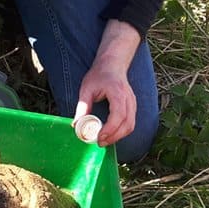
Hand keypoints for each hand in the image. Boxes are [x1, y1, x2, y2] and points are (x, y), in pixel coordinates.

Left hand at [74, 19, 140, 146]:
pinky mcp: (132, 107)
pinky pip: (130, 123)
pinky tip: (110, 134)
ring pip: (131, 126)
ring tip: (103, 140)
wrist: (112, 65)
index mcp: (118, 92)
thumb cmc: (99, 75)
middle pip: (127, 124)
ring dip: (118, 136)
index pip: (118, 115)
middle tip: (99, 142)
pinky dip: (121, 132)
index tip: (99, 137)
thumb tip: (76, 125)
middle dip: (114, 137)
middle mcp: (129, 99)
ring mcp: (133, 103)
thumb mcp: (87, 89)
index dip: (110, 129)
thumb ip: (83, 107)